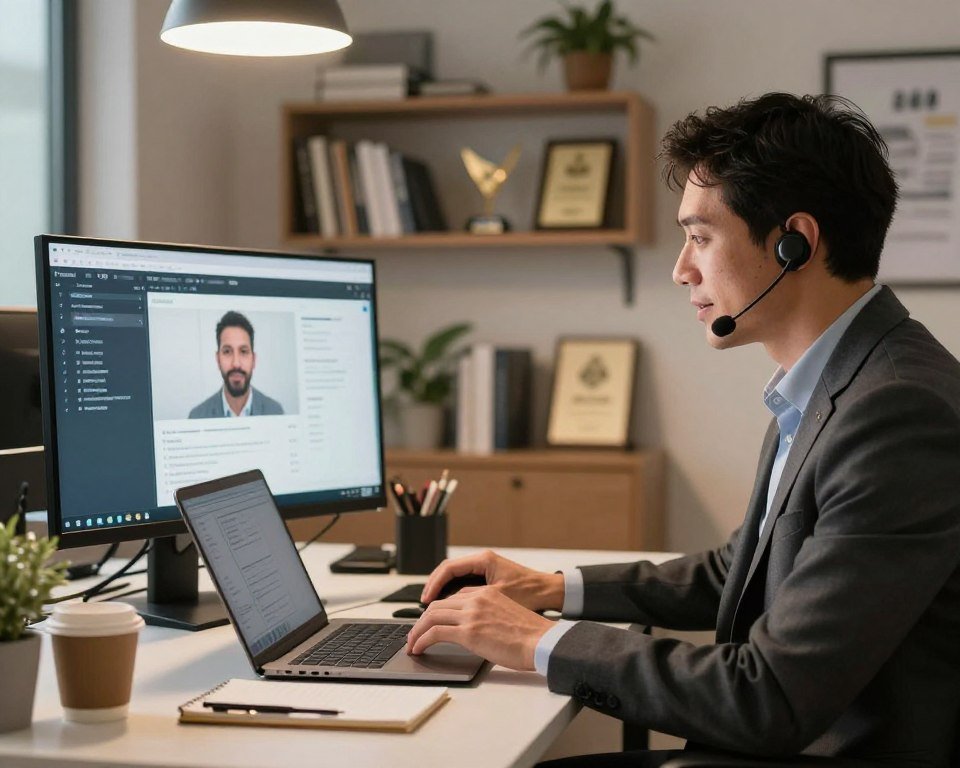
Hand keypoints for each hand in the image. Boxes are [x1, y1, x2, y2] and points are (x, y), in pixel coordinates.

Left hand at [406, 587, 554, 670]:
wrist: (542, 641)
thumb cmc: (531, 635)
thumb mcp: (507, 615)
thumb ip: (489, 615)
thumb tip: (477, 630)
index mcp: (487, 593)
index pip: (454, 598)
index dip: (439, 611)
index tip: (431, 622)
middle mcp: (477, 599)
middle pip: (438, 605)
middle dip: (422, 620)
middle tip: (415, 633)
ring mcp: (471, 614)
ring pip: (431, 616)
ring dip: (417, 631)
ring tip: (412, 644)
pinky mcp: (468, 632)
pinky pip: (434, 633)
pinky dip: (421, 640)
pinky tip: (418, 649)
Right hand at [420, 550, 564, 612]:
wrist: (551, 593)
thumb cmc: (530, 593)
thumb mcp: (497, 597)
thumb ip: (472, 600)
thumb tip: (449, 609)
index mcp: (483, 560)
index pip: (448, 569)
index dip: (433, 585)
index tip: (425, 600)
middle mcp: (482, 560)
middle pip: (448, 571)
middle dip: (433, 587)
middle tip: (422, 604)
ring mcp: (486, 568)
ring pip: (455, 577)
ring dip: (442, 590)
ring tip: (431, 607)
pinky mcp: (489, 578)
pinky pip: (464, 582)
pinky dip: (454, 593)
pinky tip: (449, 606)